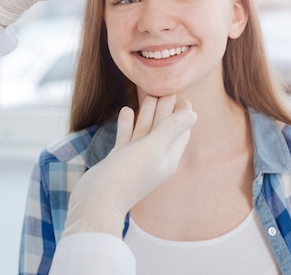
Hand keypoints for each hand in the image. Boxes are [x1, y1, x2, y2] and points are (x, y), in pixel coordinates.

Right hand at [62, 95, 196, 236]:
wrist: (97, 201)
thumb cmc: (127, 175)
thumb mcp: (152, 148)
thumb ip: (171, 129)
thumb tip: (193, 113)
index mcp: (167, 158)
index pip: (179, 132)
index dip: (182, 115)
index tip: (183, 96)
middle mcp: (153, 159)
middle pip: (162, 129)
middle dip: (165, 109)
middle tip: (167, 89)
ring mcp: (134, 159)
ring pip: (144, 131)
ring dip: (147, 113)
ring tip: (149, 93)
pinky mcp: (117, 159)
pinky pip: (126, 137)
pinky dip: (128, 124)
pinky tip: (127, 110)